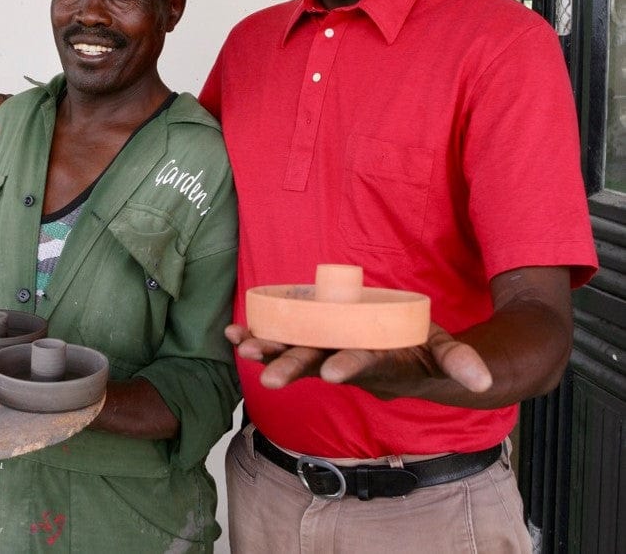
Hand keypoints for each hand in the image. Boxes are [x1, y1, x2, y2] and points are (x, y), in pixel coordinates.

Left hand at [224, 322, 491, 397]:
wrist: (400, 356)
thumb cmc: (420, 351)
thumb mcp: (443, 352)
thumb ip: (460, 362)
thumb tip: (483, 380)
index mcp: (378, 362)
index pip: (363, 365)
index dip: (350, 367)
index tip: (333, 373)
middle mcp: (346, 359)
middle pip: (318, 362)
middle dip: (293, 367)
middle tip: (268, 378)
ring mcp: (326, 349)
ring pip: (293, 349)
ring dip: (267, 348)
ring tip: (241, 346)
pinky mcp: (312, 338)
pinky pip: (281, 336)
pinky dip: (257, 333)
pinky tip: (231, 334)